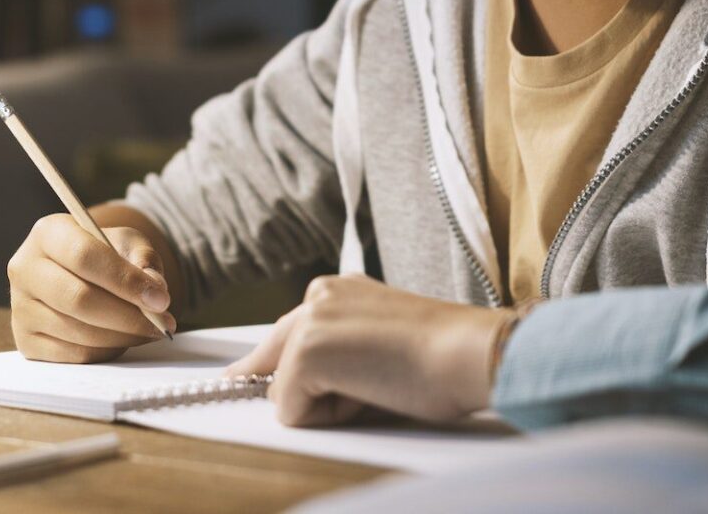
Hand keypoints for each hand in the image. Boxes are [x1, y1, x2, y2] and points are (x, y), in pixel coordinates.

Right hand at [8, 213, 175, 362]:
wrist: (82, 274)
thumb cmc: (106, 254)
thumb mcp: (128, 243)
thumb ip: (144, 260)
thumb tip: (154, 290)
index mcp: (47, 233)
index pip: (84, 256)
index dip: (125, 280)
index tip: (160, 299)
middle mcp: (24, 268)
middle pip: (78, 299)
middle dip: (128, 316)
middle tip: (162, 324)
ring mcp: (20, 307)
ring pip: (78, 332)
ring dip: (122, 336)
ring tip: (147, 330)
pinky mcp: (25, 340)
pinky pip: (72, 355)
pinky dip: (106, 351)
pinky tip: (122, 339)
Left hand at [225, 275, 510, 425]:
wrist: (468, 352)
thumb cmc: (444, 356)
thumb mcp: (381, 344)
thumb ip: (340, 354)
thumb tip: (296, 390)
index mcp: (338, 290)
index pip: (288, 334)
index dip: (272, 365)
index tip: (240, 373)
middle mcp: (316, 296)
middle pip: (274, 359)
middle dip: (292, 387)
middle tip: (312, 387)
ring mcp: (307, 323)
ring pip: (287, 390)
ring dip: (327, 403)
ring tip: (378, 386)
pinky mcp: (304, 355)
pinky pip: (293, 412)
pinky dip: (327, 417)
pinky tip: (368, 395)